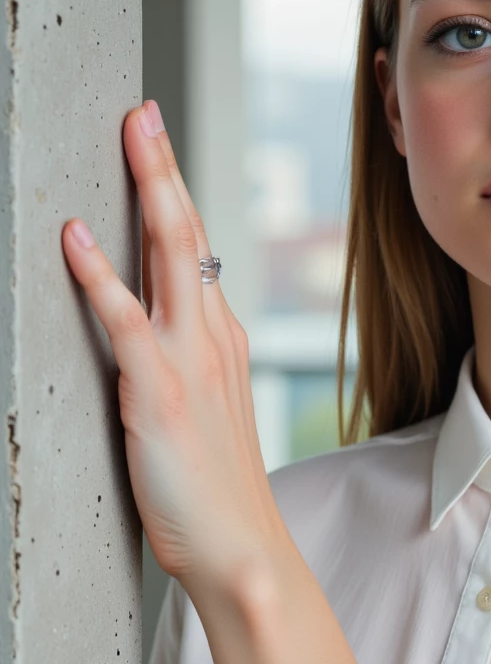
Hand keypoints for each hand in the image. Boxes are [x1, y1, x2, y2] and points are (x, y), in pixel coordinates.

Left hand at [61, 100, 289, 603]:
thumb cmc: (217, 495)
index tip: (154, 143)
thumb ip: (184, 369)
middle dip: (163, 167)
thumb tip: (150, 339)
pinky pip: (125, 321)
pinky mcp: (160, 392)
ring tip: (130, 135)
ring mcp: (190, 361)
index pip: (197, 251)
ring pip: (170, 256)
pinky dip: (99, 273)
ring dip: (149, 189)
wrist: (242, 551)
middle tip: (143, 113)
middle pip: (189, 234)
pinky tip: (75, 236)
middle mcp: (211, 337)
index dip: (173, 193)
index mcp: (221, 341)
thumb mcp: (207, 417)